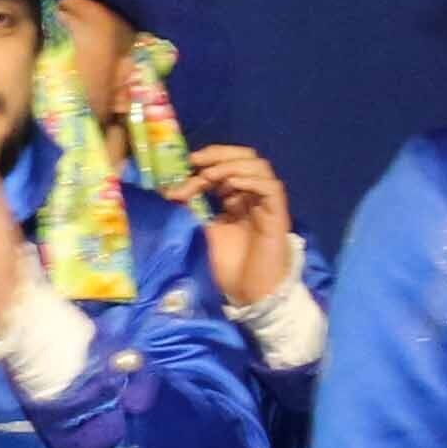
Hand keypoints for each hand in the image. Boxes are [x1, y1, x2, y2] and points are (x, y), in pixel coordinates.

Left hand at [186, 142, 300, 309]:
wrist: (249, 293)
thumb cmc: (229, 267)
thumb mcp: (203, 232)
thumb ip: (191, 211)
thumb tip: (168, 192)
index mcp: (237, 198)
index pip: (226, 166)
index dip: (207, 162)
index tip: (184, 165)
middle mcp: (254, 196)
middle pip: (246, 158)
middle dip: (220, 154)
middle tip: (195, 160)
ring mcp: (267, 204)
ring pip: (259, 168)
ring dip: (232, 166)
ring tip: (210, 175)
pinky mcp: (278, 215)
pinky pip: (271, 188)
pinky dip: (251, 181)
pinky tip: (231, 185)